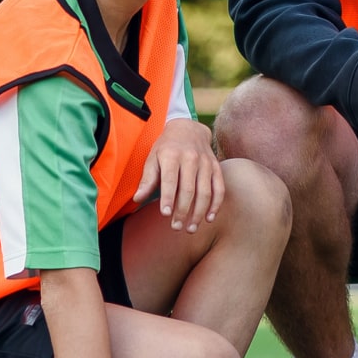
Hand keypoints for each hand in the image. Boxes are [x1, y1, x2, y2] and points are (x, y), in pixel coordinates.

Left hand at [133, 117, 221, 232]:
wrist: (188, 128)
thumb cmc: (166, 148)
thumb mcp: (152, 158)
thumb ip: (147, 180)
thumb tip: (137, 199)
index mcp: (172, 155)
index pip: (170, 180)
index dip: (168, 198)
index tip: (165, 214)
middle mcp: (191, 158)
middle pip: (188, 189)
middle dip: (182, 211)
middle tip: (176, 227)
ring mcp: (206, 163)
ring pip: (205, 192)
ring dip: (199, 213)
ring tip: (190, 228)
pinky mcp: (216, 167)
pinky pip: (219, 188)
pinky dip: (216, 205)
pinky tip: (209, 219)